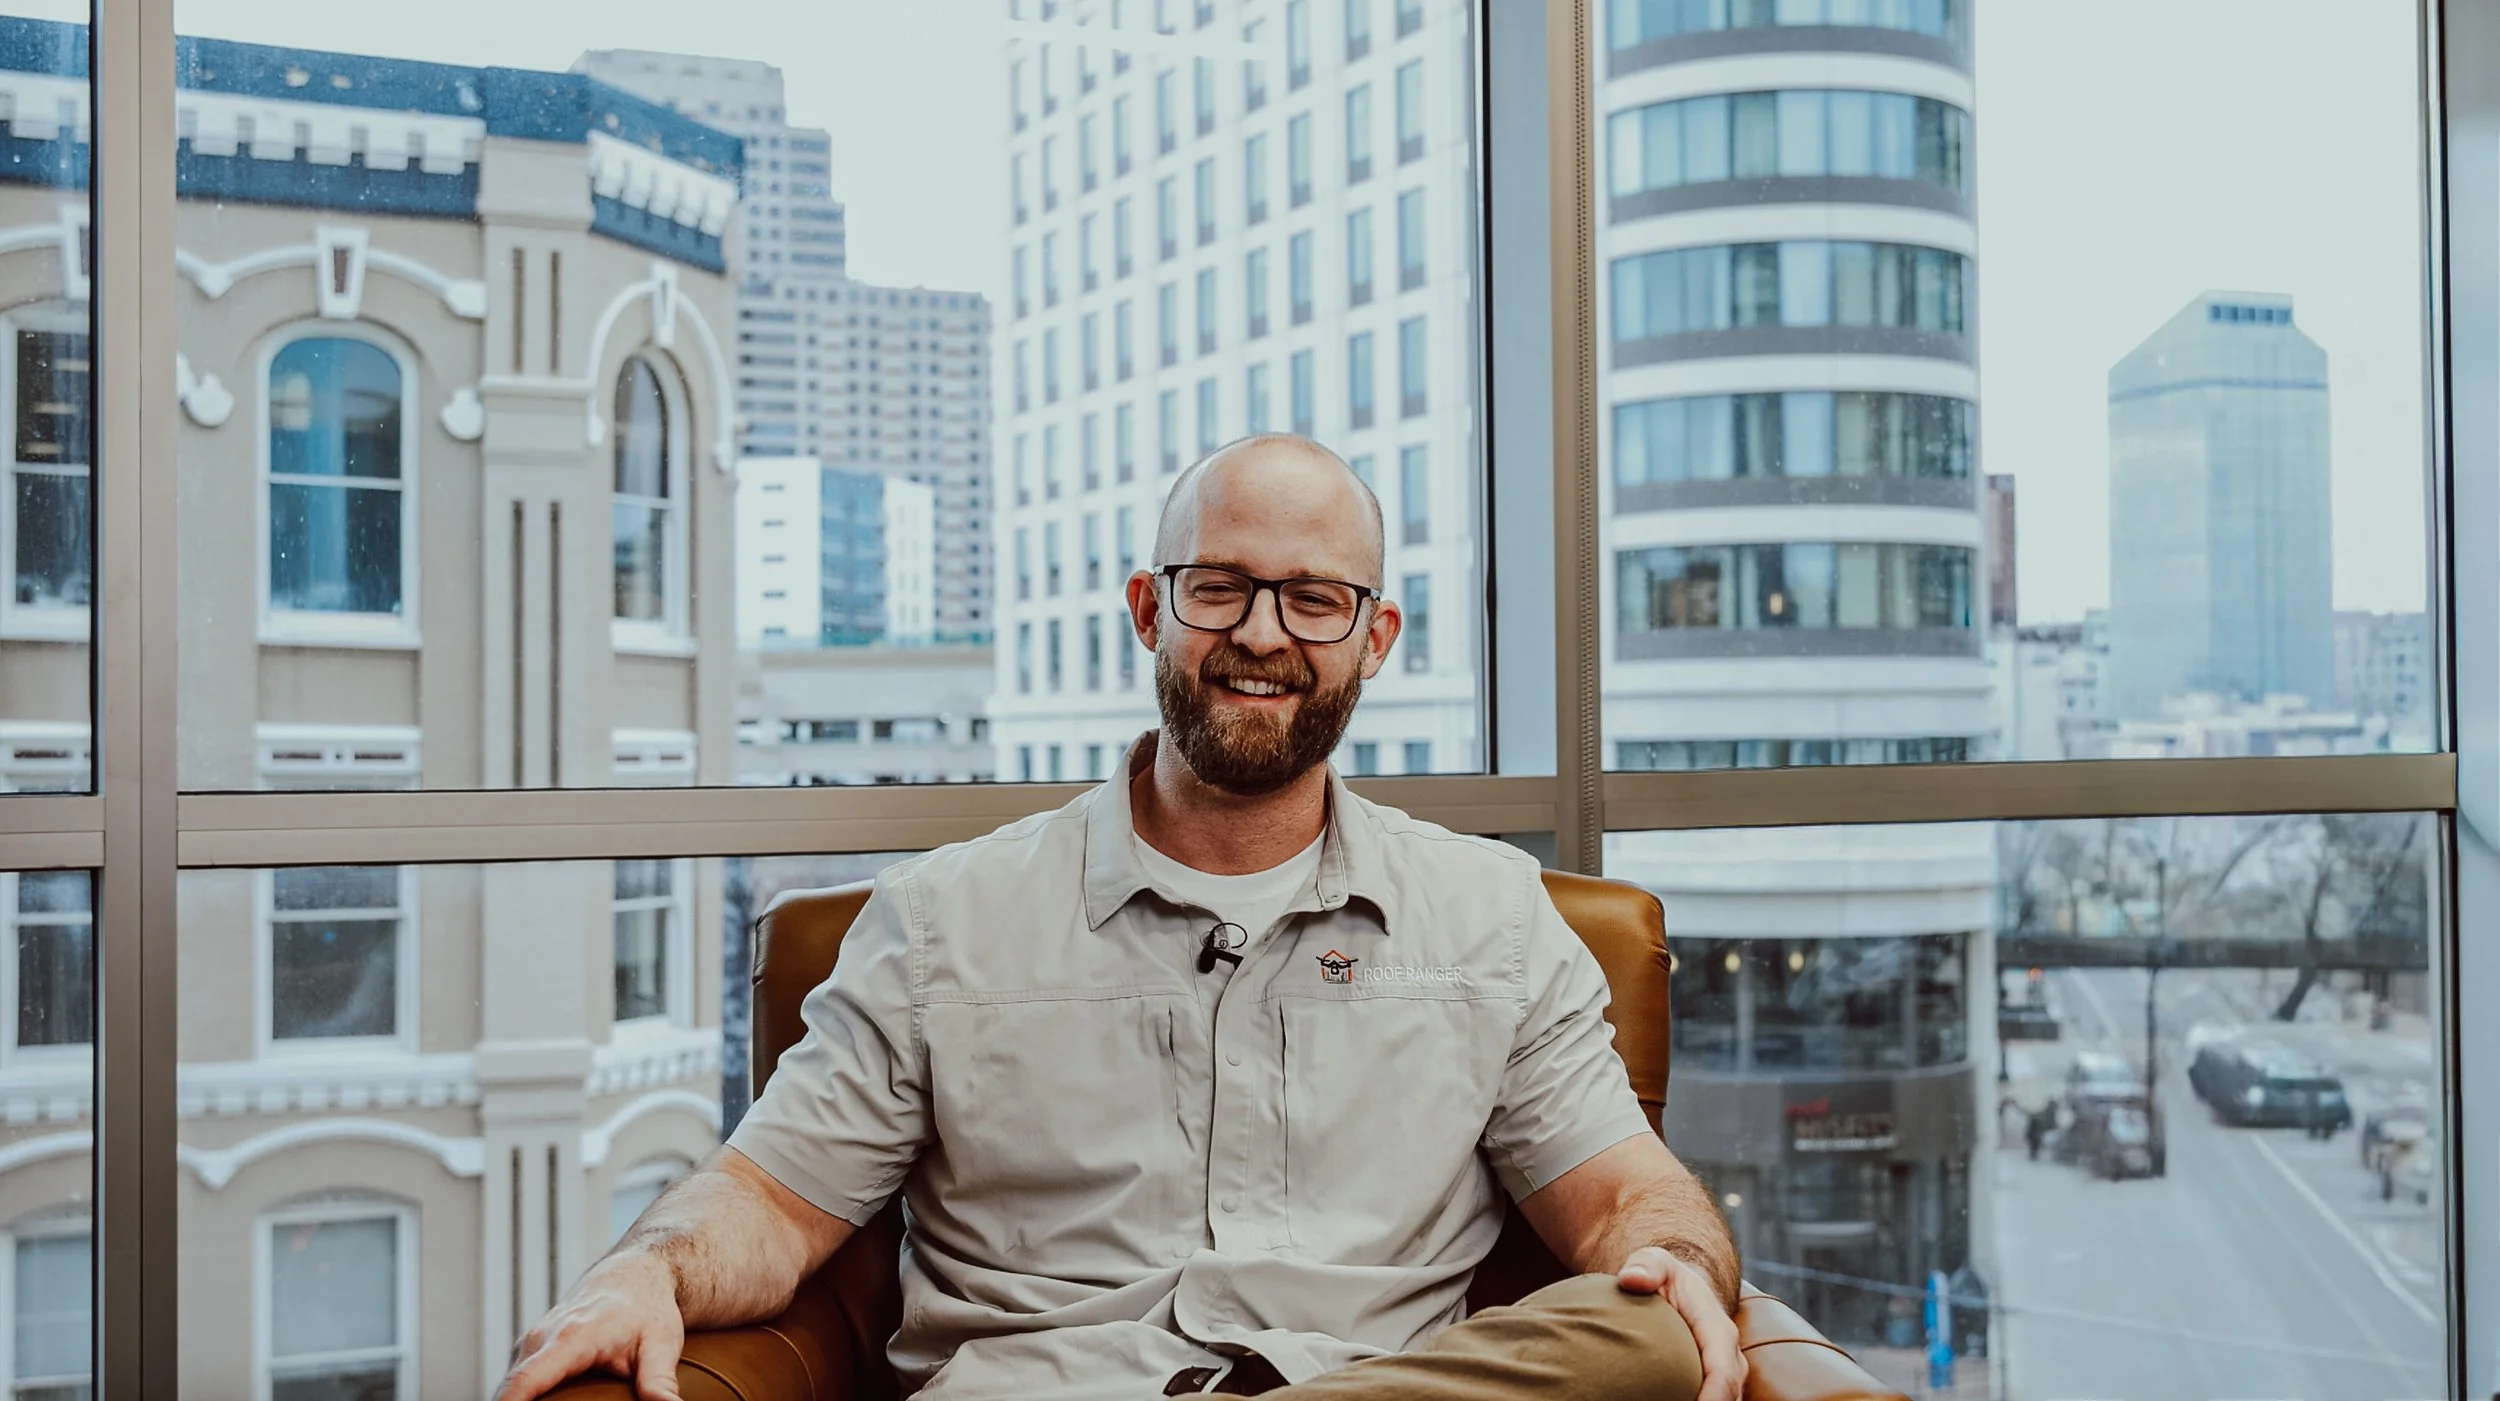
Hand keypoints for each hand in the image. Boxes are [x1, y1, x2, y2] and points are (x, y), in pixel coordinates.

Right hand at [496, 1250, 687, 1400]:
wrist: (633, 1274)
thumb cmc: (648, 1308)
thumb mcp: (662, 1344)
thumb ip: (659, 1381)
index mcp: (571, 1337)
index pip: (527, 1379)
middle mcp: (542, 1338)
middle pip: (511, 1388)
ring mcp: (531, 1342)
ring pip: (512, 1385)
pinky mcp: (530, 1350)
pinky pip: (518, 1381)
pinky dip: (524, 1397)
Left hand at [1617, 1245, 1745, 1400]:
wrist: (1680, 1292)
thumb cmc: (1665, 1278)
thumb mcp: (1654, 1262)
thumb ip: (1646, 1266)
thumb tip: (1630, 1279)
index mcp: (1718, 1331)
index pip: (1723, 1373)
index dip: (1712, 1398)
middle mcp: (1730, 1360)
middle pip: (1728, 1399)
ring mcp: (1725, 1378)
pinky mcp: (1713, 1389)